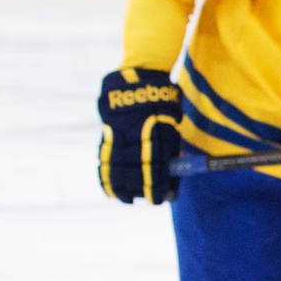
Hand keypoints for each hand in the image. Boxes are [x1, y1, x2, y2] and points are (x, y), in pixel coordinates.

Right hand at [97, 67, 182, 203]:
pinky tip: (110, 186)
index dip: (157, 188)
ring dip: (121, 187)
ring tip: (125, 200)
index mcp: (157, 137)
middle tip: (142, 201)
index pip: (156, 170)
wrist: (137, 79)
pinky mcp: (108, 133)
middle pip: (135, 173)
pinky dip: (107, 174)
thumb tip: (175, 167)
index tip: (159, 199)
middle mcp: (137, 139)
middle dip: (139, 191)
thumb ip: (170, 146)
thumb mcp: (172, 122)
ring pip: (118, 168)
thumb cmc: (162, 102)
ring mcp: (120, 136)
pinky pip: (105, 159)